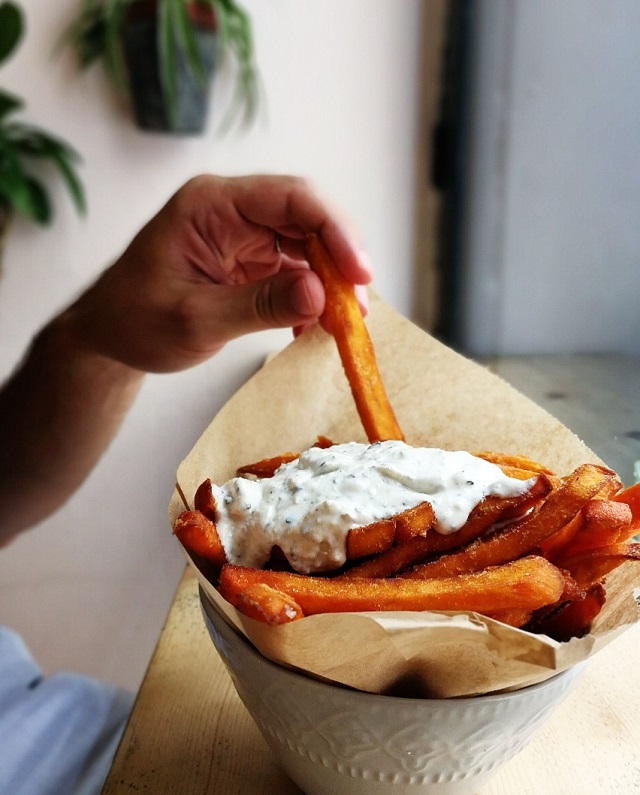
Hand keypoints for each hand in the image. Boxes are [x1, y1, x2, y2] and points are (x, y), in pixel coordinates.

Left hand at [62, 174, 371, 372]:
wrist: (110, 336)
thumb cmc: (136, 320)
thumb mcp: (194, 318)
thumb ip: (257, 305)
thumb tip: (321, 295)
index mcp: (211, 204)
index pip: (290, 197)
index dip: (335, 229)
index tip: (359, 272)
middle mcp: (233, 211)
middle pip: (308, 217)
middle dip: (340, 259)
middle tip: (358, 305)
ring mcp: (244, 235)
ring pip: (308, 245)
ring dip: (332, 281)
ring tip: (346, 320)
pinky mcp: (250, 261)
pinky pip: (296, 271)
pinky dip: (312, 297)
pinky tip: (316, 327)